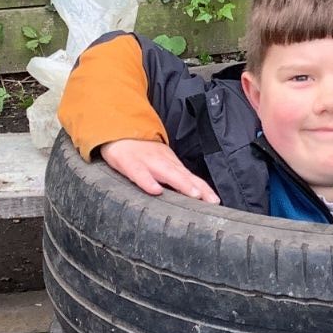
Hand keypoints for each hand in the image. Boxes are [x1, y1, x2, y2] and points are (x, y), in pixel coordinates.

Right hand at [99, 139, 219, 203]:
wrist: (116, 131)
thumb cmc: (140, 152)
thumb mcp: (159, 162)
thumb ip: (172, 177)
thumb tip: (188, 196)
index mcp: (170, 163)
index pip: (191, 177)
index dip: (204, 189)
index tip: (216, 201)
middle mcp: (163, 161)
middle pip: (184, 175)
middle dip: (199, 187)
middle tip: (212, 200)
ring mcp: (147, 161)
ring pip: (167, 172)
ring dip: (181, 183)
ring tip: (194, 194)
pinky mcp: (129, 163)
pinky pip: (139, 174)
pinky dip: (147, 182)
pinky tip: (155, 190)